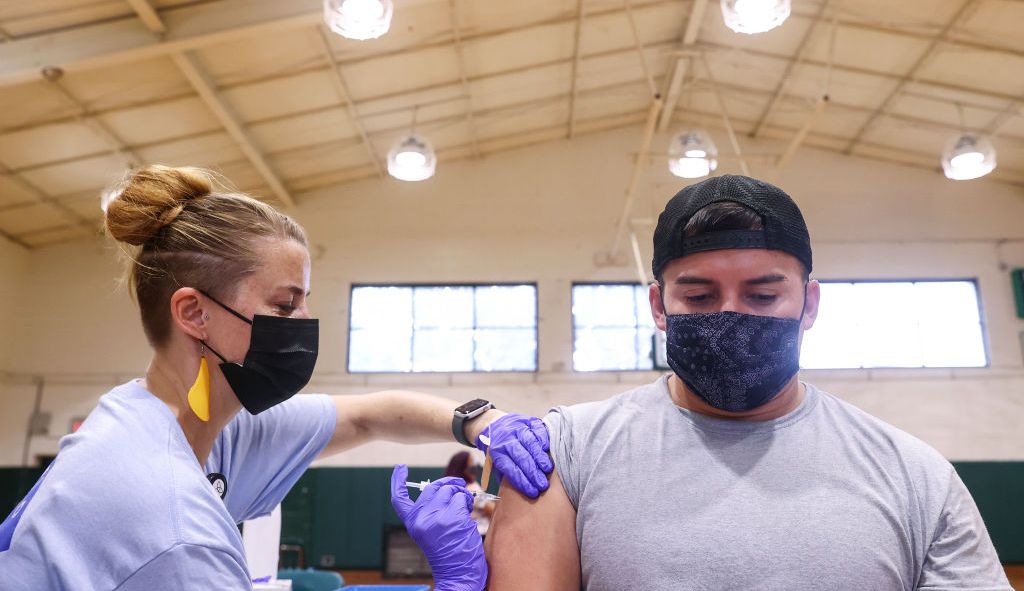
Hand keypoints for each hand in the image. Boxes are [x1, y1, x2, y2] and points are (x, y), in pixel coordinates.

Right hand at [390, 465, 485, 590]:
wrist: (457, 574)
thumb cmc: (449, 553)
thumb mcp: (431, 531)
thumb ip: (431, 511)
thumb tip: (444, 488)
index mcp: (413, 523)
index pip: (399, 499)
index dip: (398, 481)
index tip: (400, 468)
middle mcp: (421, 519)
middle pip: (433, 487)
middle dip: (448, 484)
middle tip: (458, 488)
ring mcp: (436, 518)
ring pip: (450, 490)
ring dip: (460, 494)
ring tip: (464, 508)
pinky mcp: (453, 518)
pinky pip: (462, 499)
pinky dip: (467, 503)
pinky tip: (467, 516)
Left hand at [475, 413, 552, 497]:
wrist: (496, 425)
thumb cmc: (500, 450)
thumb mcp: (496, 463)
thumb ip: (505, 476)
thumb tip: (516, 495)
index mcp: (497, 452)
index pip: (510, 469)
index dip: (522, 482)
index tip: (533, 492)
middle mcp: (507, 440)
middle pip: (521, 457)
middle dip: (533, 473)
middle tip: (543, 485)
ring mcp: (517, 428)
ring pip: (530, 443)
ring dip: (540, 458)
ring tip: (548, 470)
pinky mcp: (528, 421)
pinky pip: (537, 429)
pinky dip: (543, 439)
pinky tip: (548, 449)